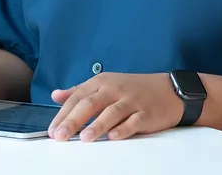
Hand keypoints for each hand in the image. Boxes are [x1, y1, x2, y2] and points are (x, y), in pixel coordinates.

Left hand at [47, 72, 184, 141]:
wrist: (169, 90)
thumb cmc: (134, 89)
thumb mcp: (105, 85)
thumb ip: (79, 91)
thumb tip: (55, 95)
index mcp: (102, 82)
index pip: (78, 97)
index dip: (63, 114)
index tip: (52, 130)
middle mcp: (115, 89)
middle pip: (90, 104)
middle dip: (73, 121)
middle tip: (60, 135)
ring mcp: (131, 101)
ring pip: (111, 112)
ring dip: (97, 125)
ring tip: (85, 138)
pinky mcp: (146, 113)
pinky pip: (133, 121)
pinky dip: (123, 129)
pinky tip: (113, 137)